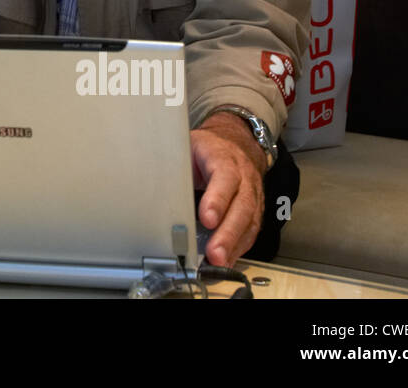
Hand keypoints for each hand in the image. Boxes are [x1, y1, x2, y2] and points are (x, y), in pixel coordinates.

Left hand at [190, 112, 266, 266]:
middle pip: (241, 207)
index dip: (217, 200)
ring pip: (248, 222)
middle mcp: (244, 178)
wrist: (234, 144)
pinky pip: (250, 231)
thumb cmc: (208, 148)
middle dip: (227, 233)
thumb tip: (152, 183)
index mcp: (225, 159)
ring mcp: (252, 195)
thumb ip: (176, 165)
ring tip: (219, 262)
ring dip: (233, 245)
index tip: (206, 219)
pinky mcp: (254, 211)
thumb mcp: (189, 147)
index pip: (224, 178)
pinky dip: (238, 248)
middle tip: (214, 252)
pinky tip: (227, 260)